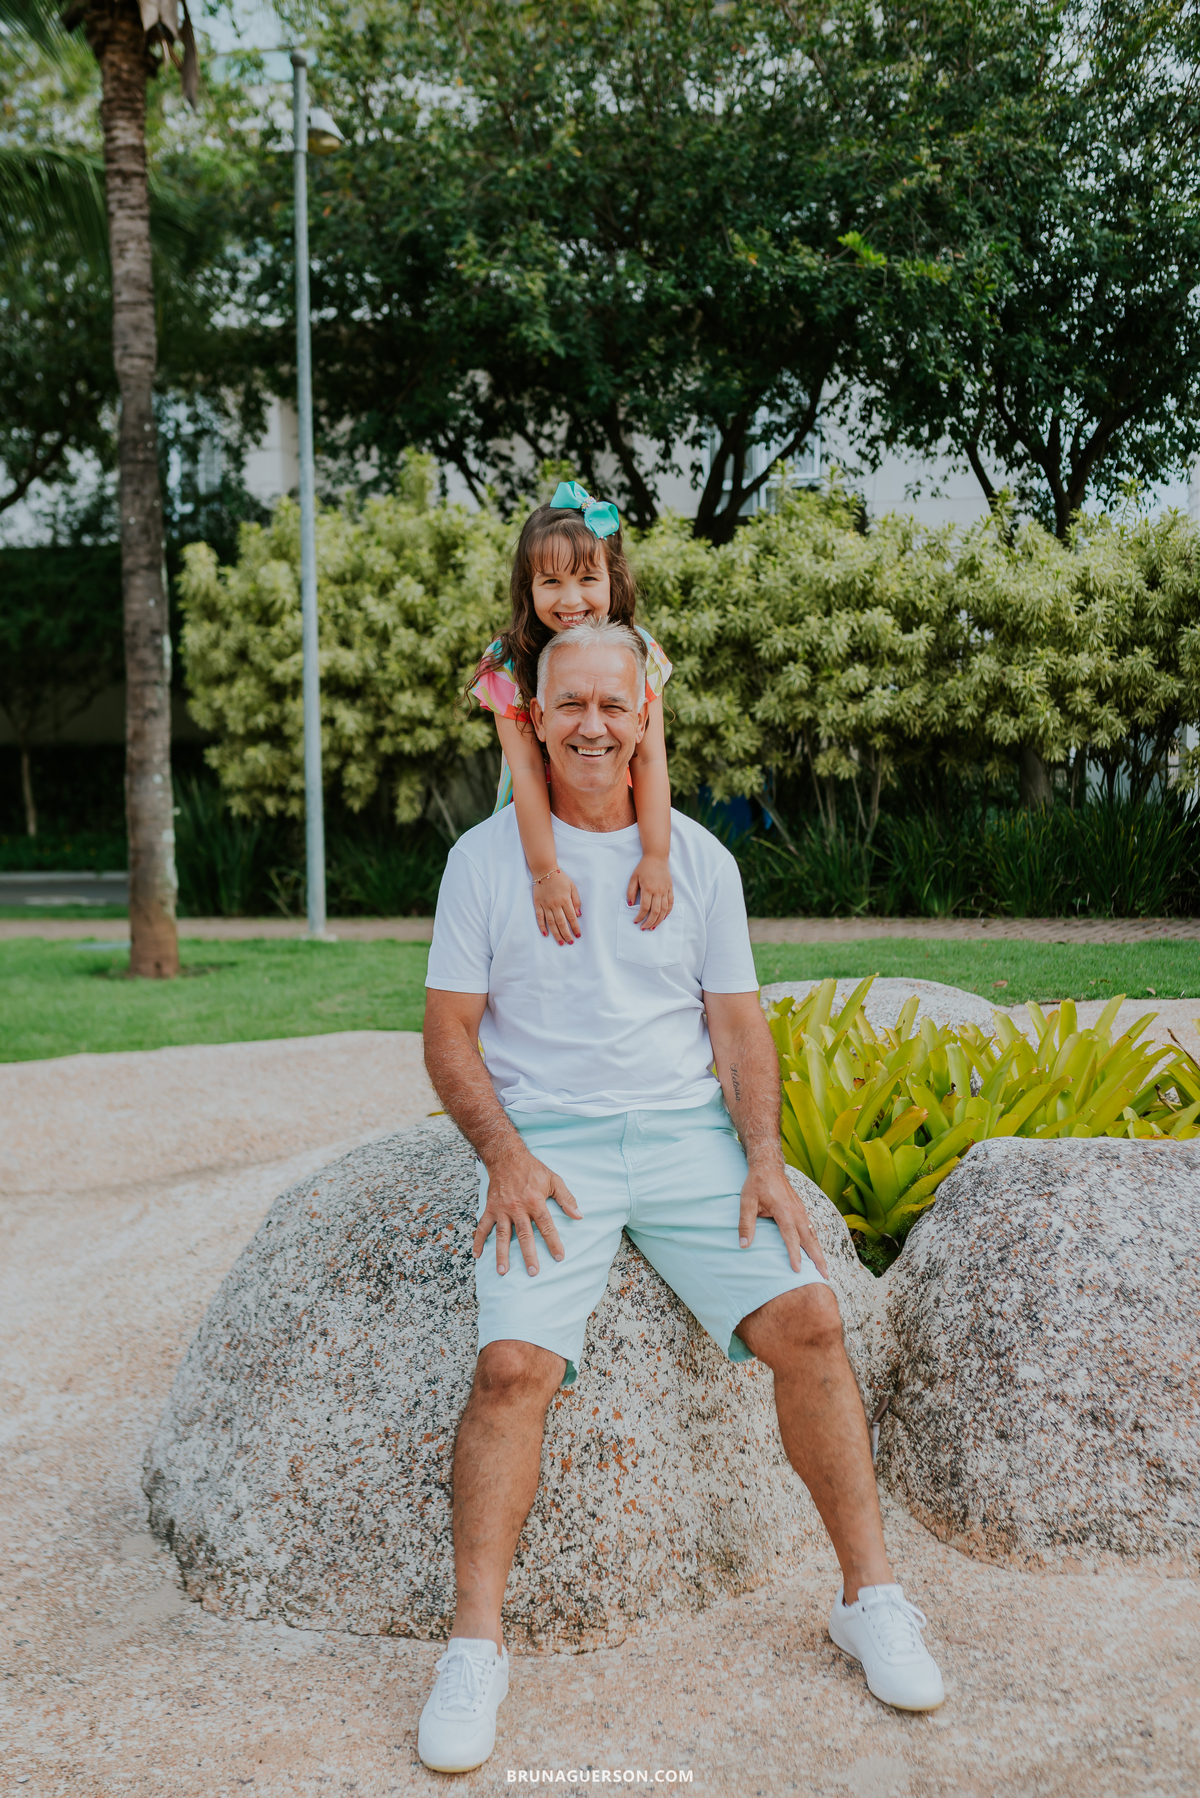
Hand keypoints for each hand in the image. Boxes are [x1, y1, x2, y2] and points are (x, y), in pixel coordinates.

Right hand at [473, 1146, 582, 1275]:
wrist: (507, 1156)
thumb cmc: (532, 1169)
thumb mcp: (554, 1180)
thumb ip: (566, 1198)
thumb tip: (579, 1216)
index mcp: (535, 1201)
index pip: (546, 1226)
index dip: (553, 1242)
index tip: (559, 1257)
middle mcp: (518, 1207)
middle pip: (524, 1235)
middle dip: (529, 1255)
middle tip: (533, 1272)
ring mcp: (502, 1209)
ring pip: (502, 1235)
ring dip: (502, 1254)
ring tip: (503, 1271)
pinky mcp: (490, 1208)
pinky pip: (482, 1226)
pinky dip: (478, 1240)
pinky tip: (477, 1255)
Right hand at [533, 868, 581, 945]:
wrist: (544, 870)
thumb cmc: (560, 878)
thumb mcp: (572, 887)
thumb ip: (576, 901)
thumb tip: (579, 914)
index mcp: (565, 900)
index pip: (572, 918)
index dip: (575, 928)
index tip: (578, 936)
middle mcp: (555, 904)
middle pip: (562, 923)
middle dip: (566, 934)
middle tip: (570, 942)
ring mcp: (545, 905)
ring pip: (551, 923)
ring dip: (556, 934)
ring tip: (560, 942)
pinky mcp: (537, 904)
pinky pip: (539, 918)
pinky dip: (542, 927)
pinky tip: (545, 934)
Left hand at [626, 853, 673, 929]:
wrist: (657, 857)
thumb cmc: (644, 867)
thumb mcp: (633, 878)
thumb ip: (630, 891)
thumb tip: (630, 904)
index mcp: (648, 888)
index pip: (644, 907)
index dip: (640, 916)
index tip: (636, 921)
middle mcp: (658, 891)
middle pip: (655, 912)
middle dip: (649, 922)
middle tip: (644, 928)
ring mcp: (666, 890)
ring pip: (664, 910)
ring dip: (659, 920)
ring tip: (653, 927)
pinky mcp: (670, 889)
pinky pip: (671, 903)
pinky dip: (667, 912)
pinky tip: (663, 918)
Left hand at [737, 1154, 829, 1278]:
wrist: (768, 1166)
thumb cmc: (756, 1183)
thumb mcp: (747, 1201)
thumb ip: (746, 1223)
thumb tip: (743, 1244)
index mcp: (784, 1210)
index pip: (791, 1236)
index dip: (794, 1254)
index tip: (798, 1270)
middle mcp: (797, 1212)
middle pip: (809, 1239)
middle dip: (817, 1258)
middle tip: (824, 1276)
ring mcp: (801, 1210)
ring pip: (813, 1235)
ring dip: (819, 1252)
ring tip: (824, 1269)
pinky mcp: (801, 1210)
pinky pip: (811, 1229)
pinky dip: (815, 1242)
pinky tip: (816, 1251)